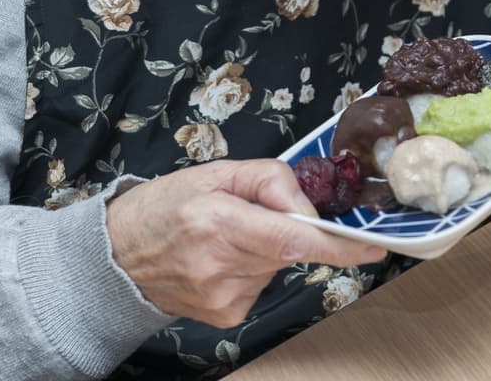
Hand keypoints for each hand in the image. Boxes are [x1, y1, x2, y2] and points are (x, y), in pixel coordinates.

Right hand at [105, 159, 385, 326]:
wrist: (117, 258)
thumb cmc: (164, 207)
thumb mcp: (215, 173)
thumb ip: (269, 180)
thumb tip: (310, 208)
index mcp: (218, 222)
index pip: (291, 238)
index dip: (336, 245)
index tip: (373, 246)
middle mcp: (222, 265)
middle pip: (287, 248)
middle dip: (285, 228)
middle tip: (251, 214)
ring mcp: (224, 297)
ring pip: (275, 266)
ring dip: (264, 249)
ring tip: (224, 238)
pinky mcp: (226, 316)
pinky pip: (260, 285)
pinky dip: (251, 269)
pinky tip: (220, 261)